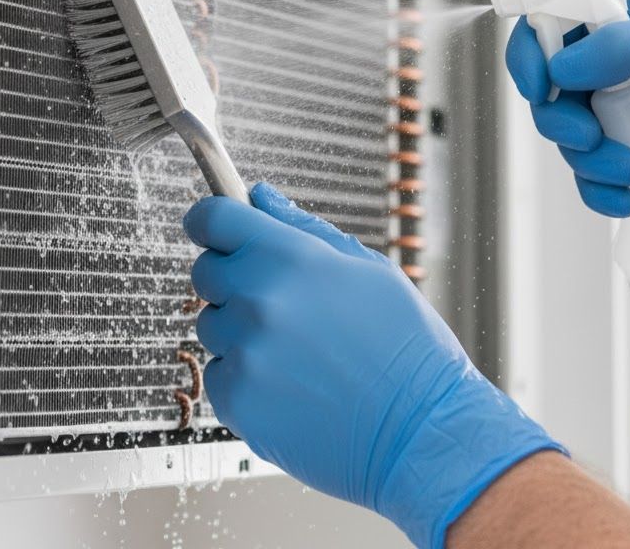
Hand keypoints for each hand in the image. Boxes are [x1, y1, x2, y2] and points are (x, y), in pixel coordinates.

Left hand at [184, 182, 561, 548]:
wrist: (424, 433)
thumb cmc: (405, 346)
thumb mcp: (367, 268)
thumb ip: (302, 228)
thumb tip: (260, 196)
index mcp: (289, 255)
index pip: (213, 218)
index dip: (207, 221)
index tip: (210, 230)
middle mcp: (257, 297)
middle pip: (205, 271)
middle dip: (232, 280)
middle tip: (282, 304)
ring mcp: (243, 349)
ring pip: (211, 325)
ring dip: (239, 332)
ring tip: (298, 352)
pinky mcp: (236, 399)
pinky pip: (218, 373)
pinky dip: (243, 378)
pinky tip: (291, 385)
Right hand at [505, 0, 629, 216]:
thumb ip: (623, 45)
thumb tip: (560, 70)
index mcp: (619, 10)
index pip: (547, 19)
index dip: (528, 52)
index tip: (538, 87)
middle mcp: (609, 54)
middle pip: (547, 85)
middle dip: (558, 119)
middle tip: (588, 138)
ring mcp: (617, 102)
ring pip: (564, 132)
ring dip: (584, 160)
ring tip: (629, 172)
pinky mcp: (628, 143)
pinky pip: (588, 169)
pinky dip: (596, 189)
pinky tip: (625, 198)